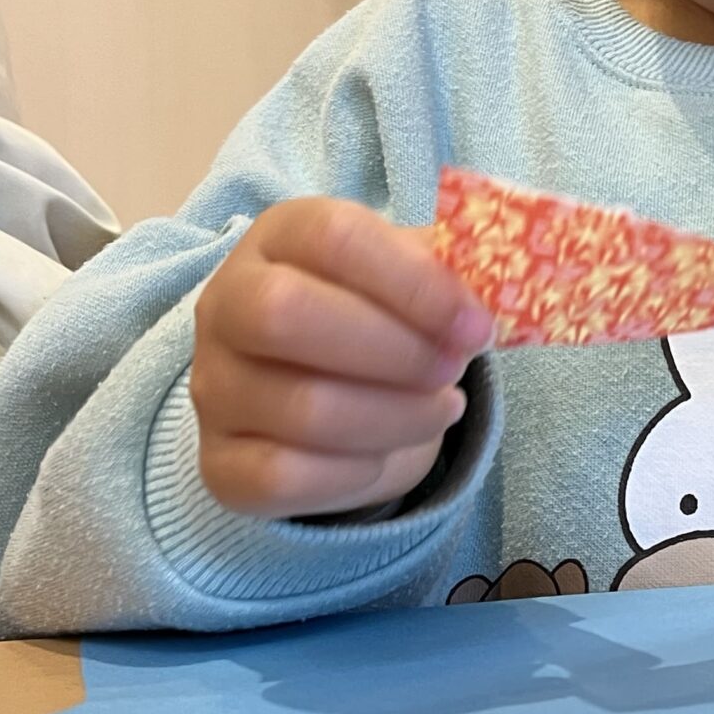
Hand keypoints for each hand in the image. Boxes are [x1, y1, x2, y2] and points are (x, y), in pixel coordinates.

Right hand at [191, 199, 493, 518]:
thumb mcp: (410, 273)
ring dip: (396, 416)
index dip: (415, 283)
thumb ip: (449, 269)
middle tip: (453, 368)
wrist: (317, 380)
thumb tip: (499, 282)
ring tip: (442, 407)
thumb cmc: (376, 311)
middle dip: (395, 350)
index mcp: (280, 236)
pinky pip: (284, 478)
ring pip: (302, 408)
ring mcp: (213, 386)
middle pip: (287, 314)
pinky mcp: (219, 462)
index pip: (334, 238)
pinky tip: (391, 451)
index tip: (476, 324)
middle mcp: (225, 303)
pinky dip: (358, 472)